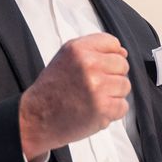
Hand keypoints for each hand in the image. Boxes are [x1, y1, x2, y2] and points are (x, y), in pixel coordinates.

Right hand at [19, 33, 130, 160]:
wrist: (35, 119)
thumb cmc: (52, 89)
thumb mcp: (65, 58)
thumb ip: (93, 50)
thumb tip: (123, 52)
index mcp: (78, 49)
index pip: (113, 43)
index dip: (111, 55)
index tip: (101, 67)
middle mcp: (88, 64)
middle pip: (122, 65)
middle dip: (112, 76)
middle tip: (94, 87)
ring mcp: (96, 86)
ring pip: (125, 86)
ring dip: (113, 95)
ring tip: (93, 99)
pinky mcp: (102, 108)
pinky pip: (123, 106)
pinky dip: (112, 112)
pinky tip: (95, 111)